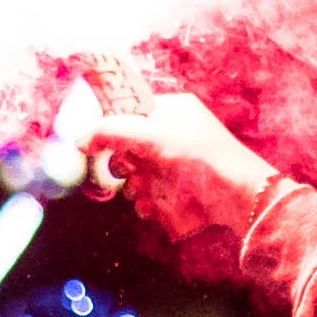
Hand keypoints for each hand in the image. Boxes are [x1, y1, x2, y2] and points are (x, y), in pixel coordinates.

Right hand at [90, 86, 281, 276]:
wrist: (236, 196)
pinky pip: (151, 194)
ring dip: (135, 187)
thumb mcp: (149, 136)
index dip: (114, 127)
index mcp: (173, 109)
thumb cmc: (198, 156)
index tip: (99, 142)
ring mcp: (178, 164)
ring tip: (145, 192)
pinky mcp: (181, 190)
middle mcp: (175, 134)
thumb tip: (80, 140)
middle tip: (129, 170)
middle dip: (125, 164)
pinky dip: (147, 202)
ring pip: (137, 175)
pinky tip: (152, 207)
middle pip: (129, 147)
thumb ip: (110, 133)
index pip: (131, 111)